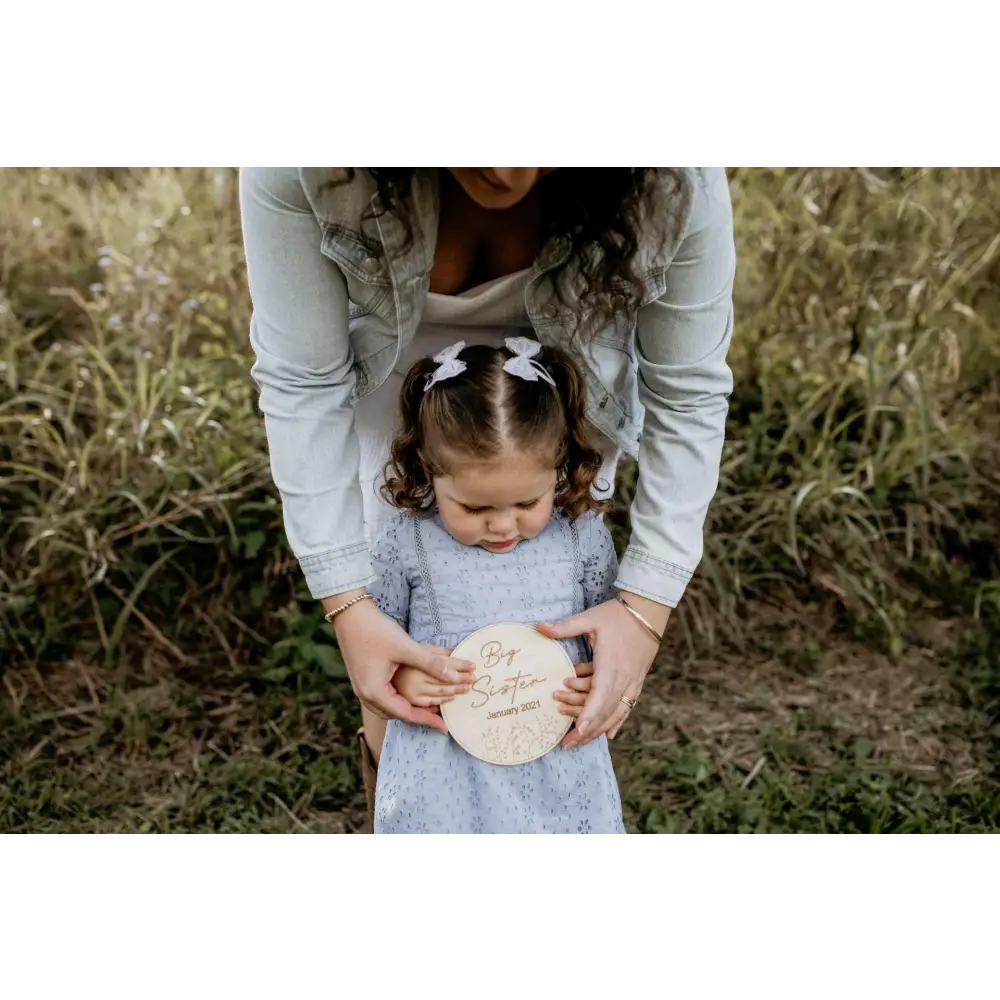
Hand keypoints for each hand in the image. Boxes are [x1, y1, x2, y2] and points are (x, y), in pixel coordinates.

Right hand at [329, 591, 475, 734]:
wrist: (349, 614)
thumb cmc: (375, 630)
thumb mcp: (406, 648)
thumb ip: (431, 663)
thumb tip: (455, 676)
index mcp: (375, 692)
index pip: (406, 714)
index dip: (428, 720)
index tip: (444, 726)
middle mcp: (365, 694)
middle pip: (395, 714)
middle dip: (417, 716)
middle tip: (437, 718)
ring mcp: (361, 686)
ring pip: (387, 707)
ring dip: (406, 708)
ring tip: (424, 708)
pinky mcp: (362, 677)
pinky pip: (382, 697)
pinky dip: (397, 700)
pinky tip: (407, 693)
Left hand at [538, 594, 666, 748]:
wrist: (648, 612)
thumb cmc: (617, 615)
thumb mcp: (590, 618)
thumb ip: (565, 626)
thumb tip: (539, 627)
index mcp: (610, 665)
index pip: (599, 695)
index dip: (589, 713)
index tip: (579, 729)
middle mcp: (623, 678)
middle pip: (605, 711)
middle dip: (587, 730)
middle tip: (567, 745)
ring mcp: (632, 682)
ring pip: (616, 713)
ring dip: (598, 729)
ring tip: (580, 741)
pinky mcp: (637, 682)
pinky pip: (627, 707)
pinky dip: (617, 722)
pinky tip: (609, 735)